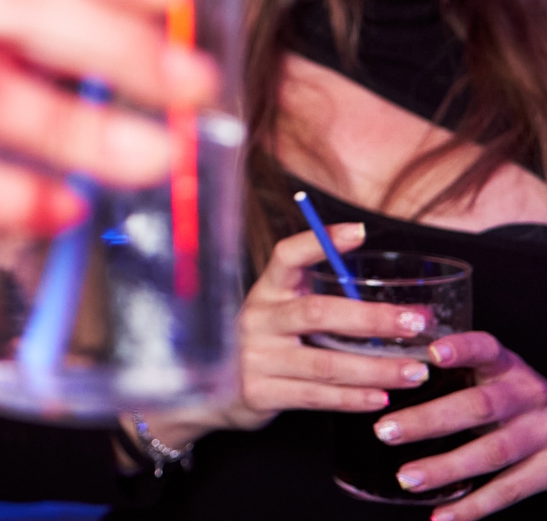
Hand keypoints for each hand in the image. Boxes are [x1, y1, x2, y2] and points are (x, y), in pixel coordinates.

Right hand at [136, 224, 433, 449]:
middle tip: (414, 322)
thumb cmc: (266, 346)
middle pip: (317, 312)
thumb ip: (320, 305)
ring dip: (376, 368)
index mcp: (266, 292)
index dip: (320, 242)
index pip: (287, 256)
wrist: (214, 392)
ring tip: (415, 371)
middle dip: (372, 318)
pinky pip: (315, 396)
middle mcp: (257, 319)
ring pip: (325, 362)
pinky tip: (381, 398)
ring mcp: (255, 357)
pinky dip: (353, 398)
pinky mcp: (259, 393)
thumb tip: (390, 301)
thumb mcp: (280, 316)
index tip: (359, 231)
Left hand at [376, 332, 546, 520]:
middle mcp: (526, 396)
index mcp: (506, 366)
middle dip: (429, 420)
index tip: (432, 353)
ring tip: (405, 477)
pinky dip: (473, 507)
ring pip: (492, 452)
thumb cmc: (512, 395)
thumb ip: (453, 371)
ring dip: (446, 467)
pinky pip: (509, 489)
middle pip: (478, 407)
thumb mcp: (492, 373)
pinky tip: (442, 516)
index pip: (485, 348)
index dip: (461, 349)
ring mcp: (541, 434)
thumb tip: (385, 369)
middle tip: (385, 431)